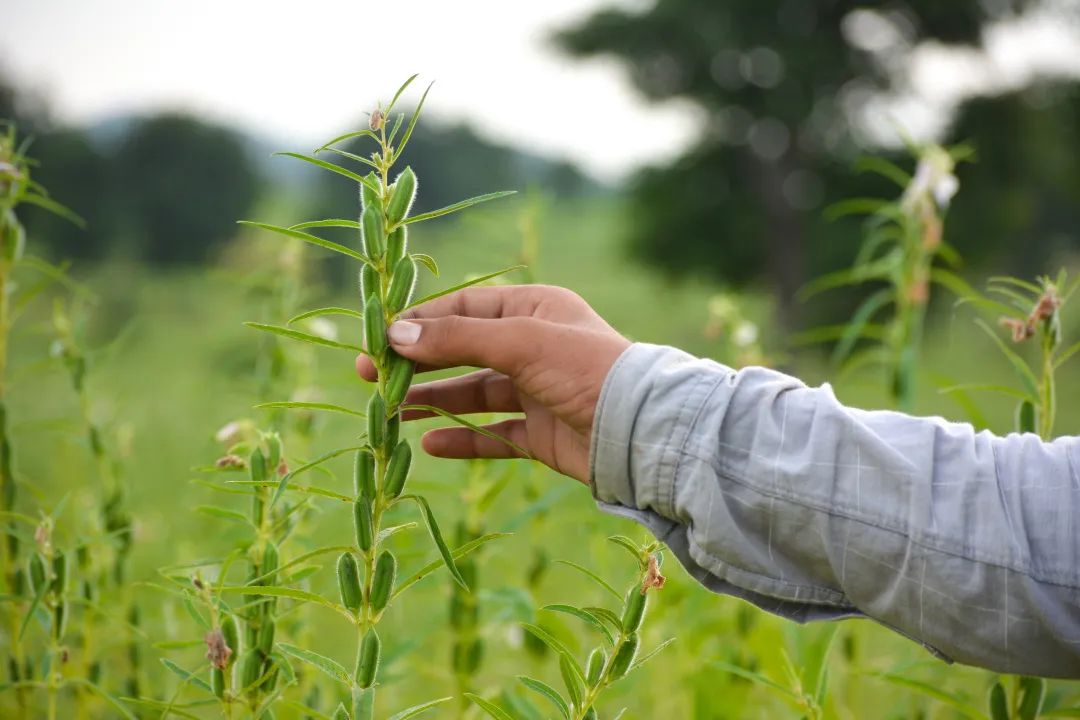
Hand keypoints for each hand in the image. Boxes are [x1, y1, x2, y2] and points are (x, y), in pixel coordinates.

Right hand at [355, 285, 630, 483]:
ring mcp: (537, 392)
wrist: (641, 431)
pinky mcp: (542, 434)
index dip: (420, 323)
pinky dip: (462, 439)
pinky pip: (493, 435)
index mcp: (534, 310)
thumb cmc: (586, 369)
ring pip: (473, 394)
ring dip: (434, 401)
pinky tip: (429, 445)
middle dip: (418, 364)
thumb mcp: (519, 342)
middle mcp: (534, 347)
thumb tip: (395, 333)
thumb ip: (457, 339)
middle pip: (463, 352)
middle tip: (369, 377)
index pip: (464, 311)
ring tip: (392, 413)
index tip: (378, 339)